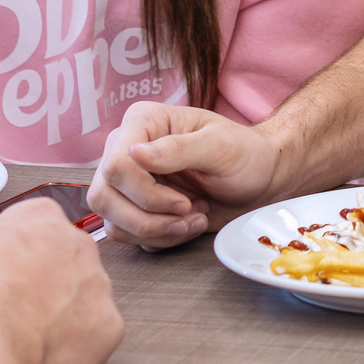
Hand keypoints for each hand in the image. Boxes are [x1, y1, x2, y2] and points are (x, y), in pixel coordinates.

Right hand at [0, 199, 122, 363]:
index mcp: (41, 217)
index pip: (36, 226)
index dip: (16, 253)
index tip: (4, 271)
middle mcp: (78, 244)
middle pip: (66, 261)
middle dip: (45, 282)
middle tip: (15, 306)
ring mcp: (99, 285)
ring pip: (84, 299)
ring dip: (62, 315)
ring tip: (28, 334)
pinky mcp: (108, 326)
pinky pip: (96, 336)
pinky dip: (76, 347)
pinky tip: (48, 353)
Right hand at [87, 100, 283, 247]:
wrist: (258, 181)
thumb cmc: (244, 154)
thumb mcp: (220, 146)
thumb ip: (179, 148)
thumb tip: (135, 153)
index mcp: (142, 123)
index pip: (116, 165)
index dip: (146, 193)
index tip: (183, 202)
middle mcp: (126, 151)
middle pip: (104, 197)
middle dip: (148, 217)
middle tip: (187, 214)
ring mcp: (128, 183)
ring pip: (112, 221)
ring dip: (156, 231)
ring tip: (193, 219)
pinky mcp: (136, 209)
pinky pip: (128, 235)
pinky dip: (159, 239)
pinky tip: (187, 225)